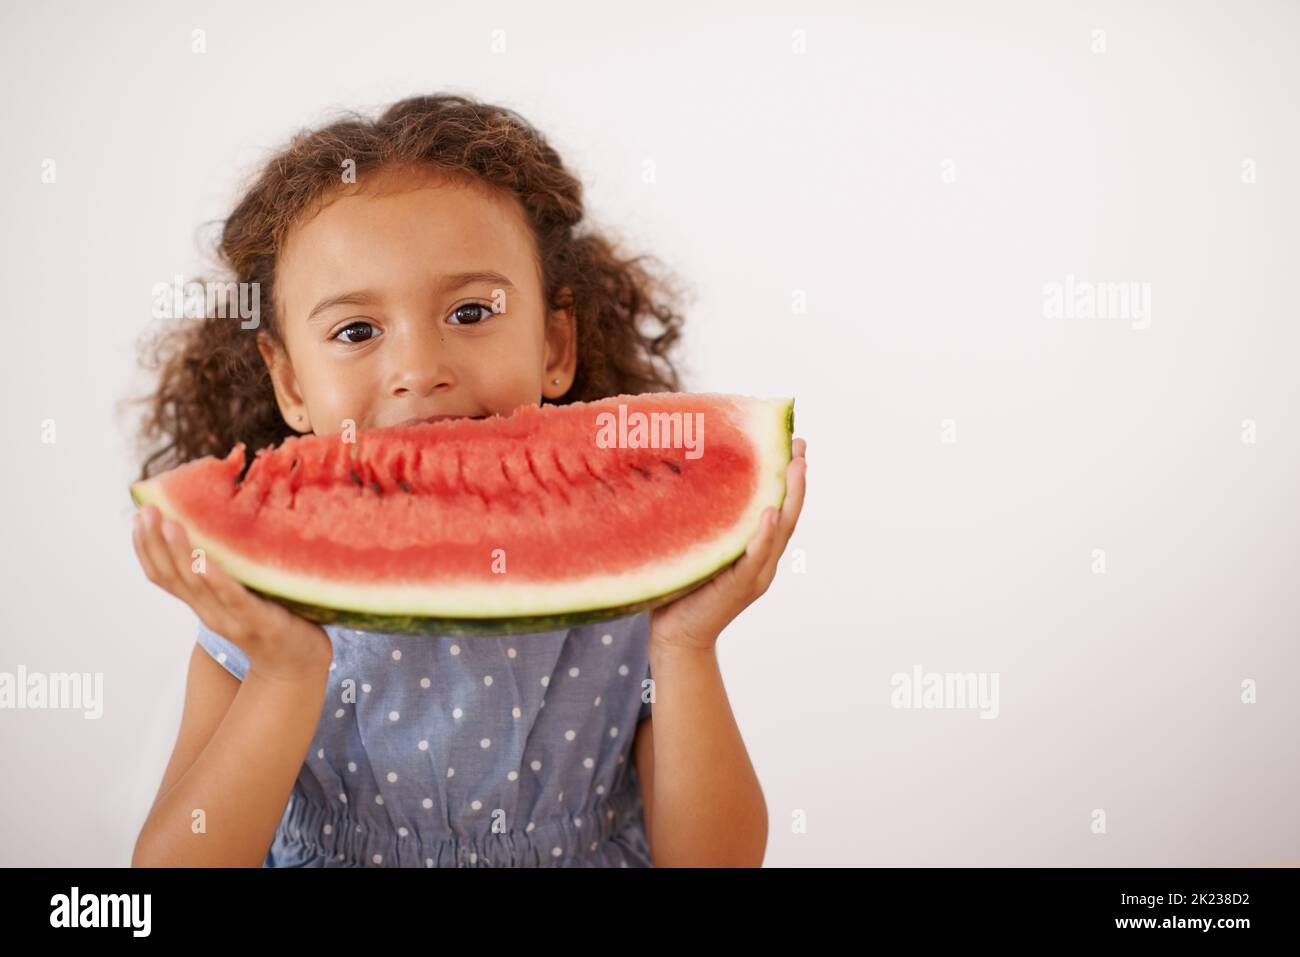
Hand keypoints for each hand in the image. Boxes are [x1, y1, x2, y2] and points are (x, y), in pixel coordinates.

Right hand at [131, 503, 332, 681]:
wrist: (298, 665)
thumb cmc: (273, 620)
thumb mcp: (242, 592)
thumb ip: (226, 568)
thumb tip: (216, 524)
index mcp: (203, 603)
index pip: (162, 575)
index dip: (146, 548)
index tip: (138, 515)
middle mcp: (209, 612)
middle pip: (171, 577)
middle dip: (154, 543)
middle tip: (145, 511)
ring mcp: (232, 619)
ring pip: (196, 585)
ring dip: (179, 553)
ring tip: (169, 524)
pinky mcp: (259, 621)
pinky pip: (233, 599)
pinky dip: (215, 581)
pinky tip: (204, 563)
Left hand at [649, 437, 806, 651]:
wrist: (675, 636)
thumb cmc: (681, 589)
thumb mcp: (698, 547)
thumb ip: (706, 522)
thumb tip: (693, 476)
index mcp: (754, 550)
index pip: (778, 507)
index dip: (788, 478)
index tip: (793, 444)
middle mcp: (762, 561)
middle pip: (788, 514)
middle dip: (796, 479)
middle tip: (800, 444)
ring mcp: (754, 575)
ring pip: (780, 531)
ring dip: (790, 498)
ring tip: (795, 466)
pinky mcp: (738, 586)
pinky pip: (755, 556)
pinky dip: (764, 535)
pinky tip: (769, 512)